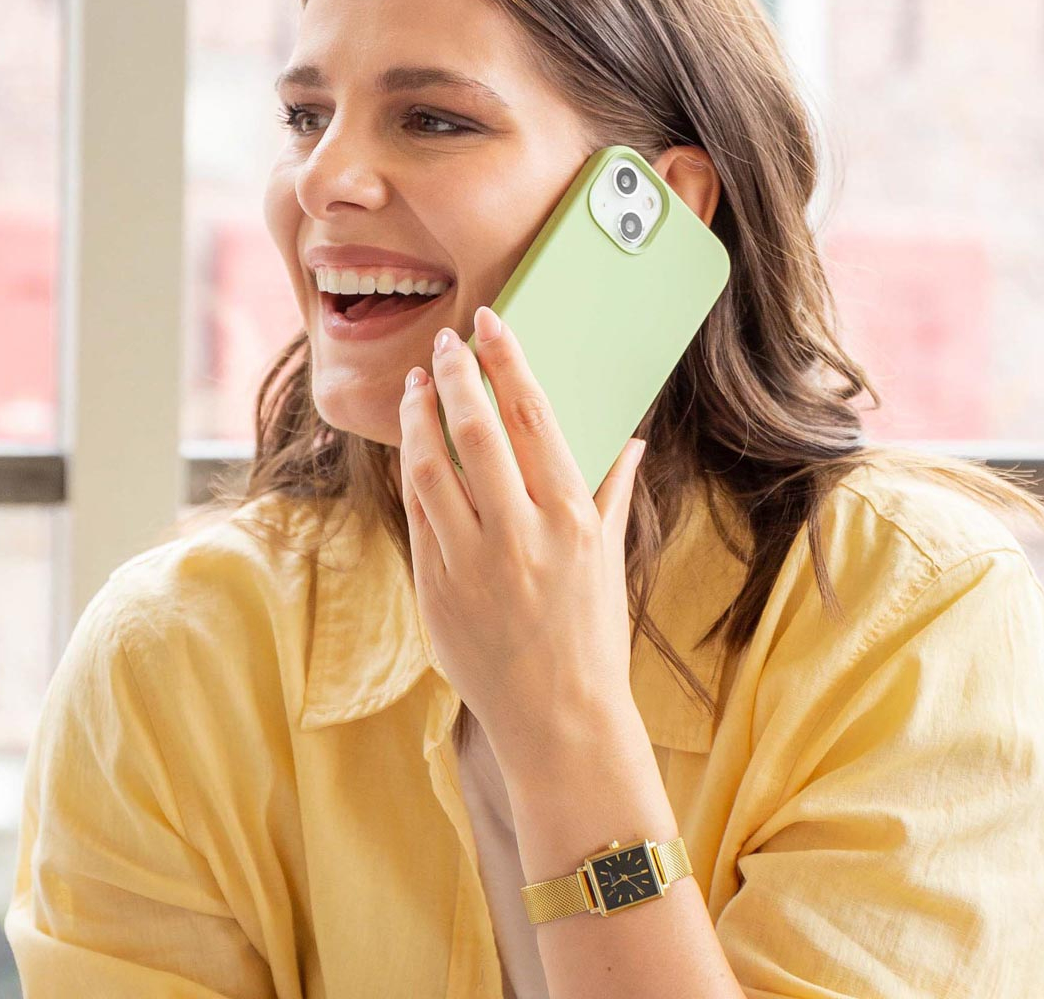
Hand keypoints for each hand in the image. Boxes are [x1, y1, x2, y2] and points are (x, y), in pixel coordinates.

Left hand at [397, 305, 646, 772]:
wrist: (557, 721)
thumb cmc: (592, 636)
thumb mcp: (610, 560)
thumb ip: (613, 493)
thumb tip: (631, 440)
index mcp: (571, 518)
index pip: (534, 417)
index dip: (507, 361)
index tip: (490, 323)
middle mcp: (519, 534)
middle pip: (474, 429)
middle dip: (456, 373)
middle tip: (447, 341)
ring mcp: (470, 563)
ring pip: (429, 466)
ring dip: (418, 415)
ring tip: (418, 384)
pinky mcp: (434, 589)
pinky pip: (416, 514)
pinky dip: (411, 472)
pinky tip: (412, 446)